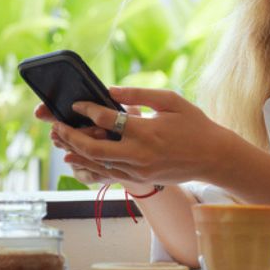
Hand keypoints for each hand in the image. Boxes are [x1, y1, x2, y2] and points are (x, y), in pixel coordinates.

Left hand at [49, 87, 230, 186]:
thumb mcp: (170, 101)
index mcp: (146, 131)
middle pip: (94, 148)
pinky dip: (90, 165)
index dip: (87, 110)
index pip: (107, 119)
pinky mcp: (140, 179)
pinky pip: (109, 173)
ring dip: (76, 152)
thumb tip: (110, 90)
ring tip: (60, 141)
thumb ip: (139, 94)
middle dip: (71, 137)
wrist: (213, 157)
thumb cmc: (194, 124)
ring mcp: (139, 170)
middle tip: (56, 126)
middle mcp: (139, 154)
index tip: (76, 104)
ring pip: (98, 164)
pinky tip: (77, 157)